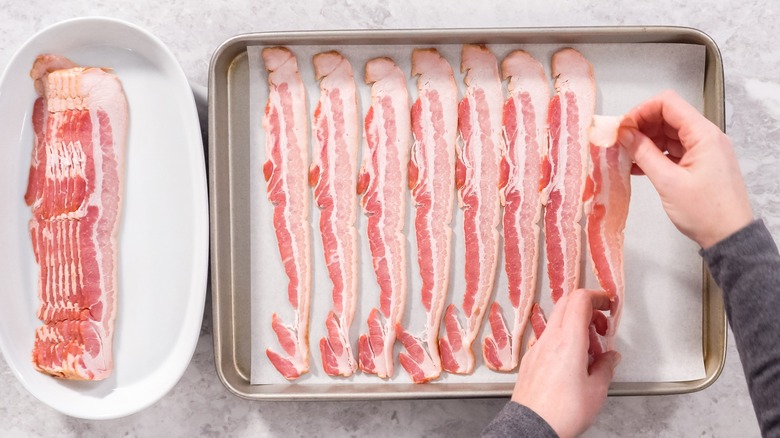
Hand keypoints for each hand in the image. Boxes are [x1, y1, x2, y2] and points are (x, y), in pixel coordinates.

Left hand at [512, 289, 620, 437]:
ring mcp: (536, 348)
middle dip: (588, 310)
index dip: (598, 296)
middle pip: (566, 304)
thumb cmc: (562, 412)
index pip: (580, 299)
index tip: (609, 304)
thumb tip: (610, 358)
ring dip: (576, 327)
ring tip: (590, 353)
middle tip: (601, 329)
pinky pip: (548, 339)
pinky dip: (563, 340)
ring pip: (557, 322)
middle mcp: (549, 339)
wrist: (532, 427)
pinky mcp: (530, 359)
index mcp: (568, 341)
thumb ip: (606, 367)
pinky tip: (572, 363)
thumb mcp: (596, 390)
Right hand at [616, 90, 752, 248]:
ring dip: (645, 142)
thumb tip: (623, 134)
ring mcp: (703, 150)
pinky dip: (654, 155)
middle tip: (618, 143)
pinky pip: (673, 150)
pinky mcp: (699, 163)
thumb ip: (643, 153)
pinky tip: (637, 167)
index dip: (641, 110)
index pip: (668, 103)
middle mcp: (705, 137)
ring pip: (668, 134)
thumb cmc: (705, 211)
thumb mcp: (668, 182)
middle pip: (667, 117)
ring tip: (624, 157)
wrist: (730, 237)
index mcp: (703, 134)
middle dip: (640, 126)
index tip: (621, 128)